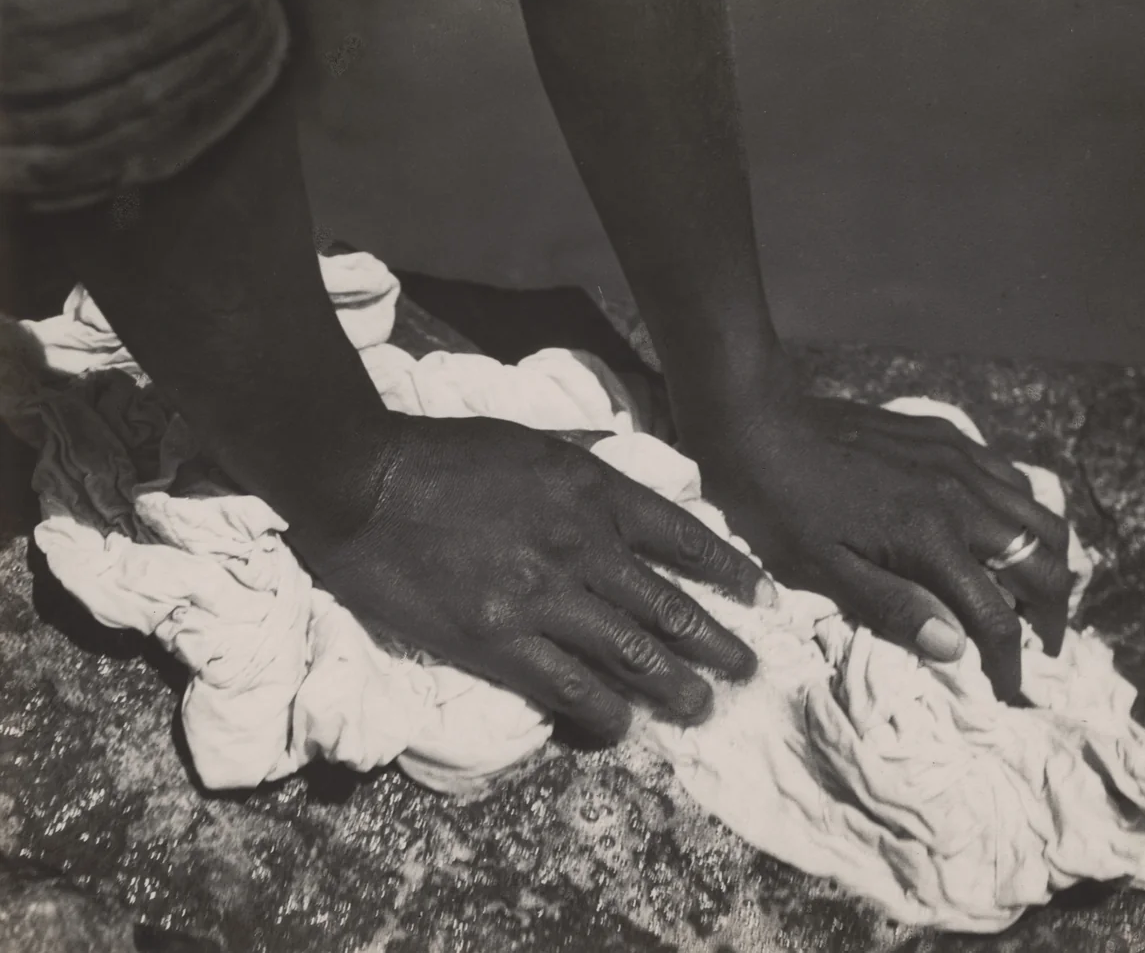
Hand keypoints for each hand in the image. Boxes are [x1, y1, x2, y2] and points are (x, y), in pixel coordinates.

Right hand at [287, 414, 771, 738]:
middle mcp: (581, 543)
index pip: (683, 538)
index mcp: (591, 489)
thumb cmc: (443, 453)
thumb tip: (622, 456)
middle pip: (669, 606)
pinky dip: (603, 711)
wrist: (363, 480)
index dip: (730, 573)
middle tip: (748, 671)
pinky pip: (568, 686)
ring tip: (702, 709)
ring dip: (675, 686)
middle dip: (718, 644)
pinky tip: (622, 726)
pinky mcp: (497, 638)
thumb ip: (583, 455)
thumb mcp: (528, 437)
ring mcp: (542, 594)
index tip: (763, 599)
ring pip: (631, 652)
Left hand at [674, 353, 1072, 701]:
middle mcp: (960, 496)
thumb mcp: (822, 568)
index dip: (1010, 663)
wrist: (757, 421)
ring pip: (1041, 514)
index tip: (1009, 690)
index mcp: (931, 539)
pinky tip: (1000, 530)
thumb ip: (893, 606)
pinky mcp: (944, 436)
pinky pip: (1010, 476)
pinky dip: (1024, 511)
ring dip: (1048, 561)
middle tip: (1040, 646)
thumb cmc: (778, 504)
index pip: (998, 617)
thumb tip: (957, 649)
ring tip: (1032, 593)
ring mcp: (958, 459)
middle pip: (1046, 563)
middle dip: (1053, 615)